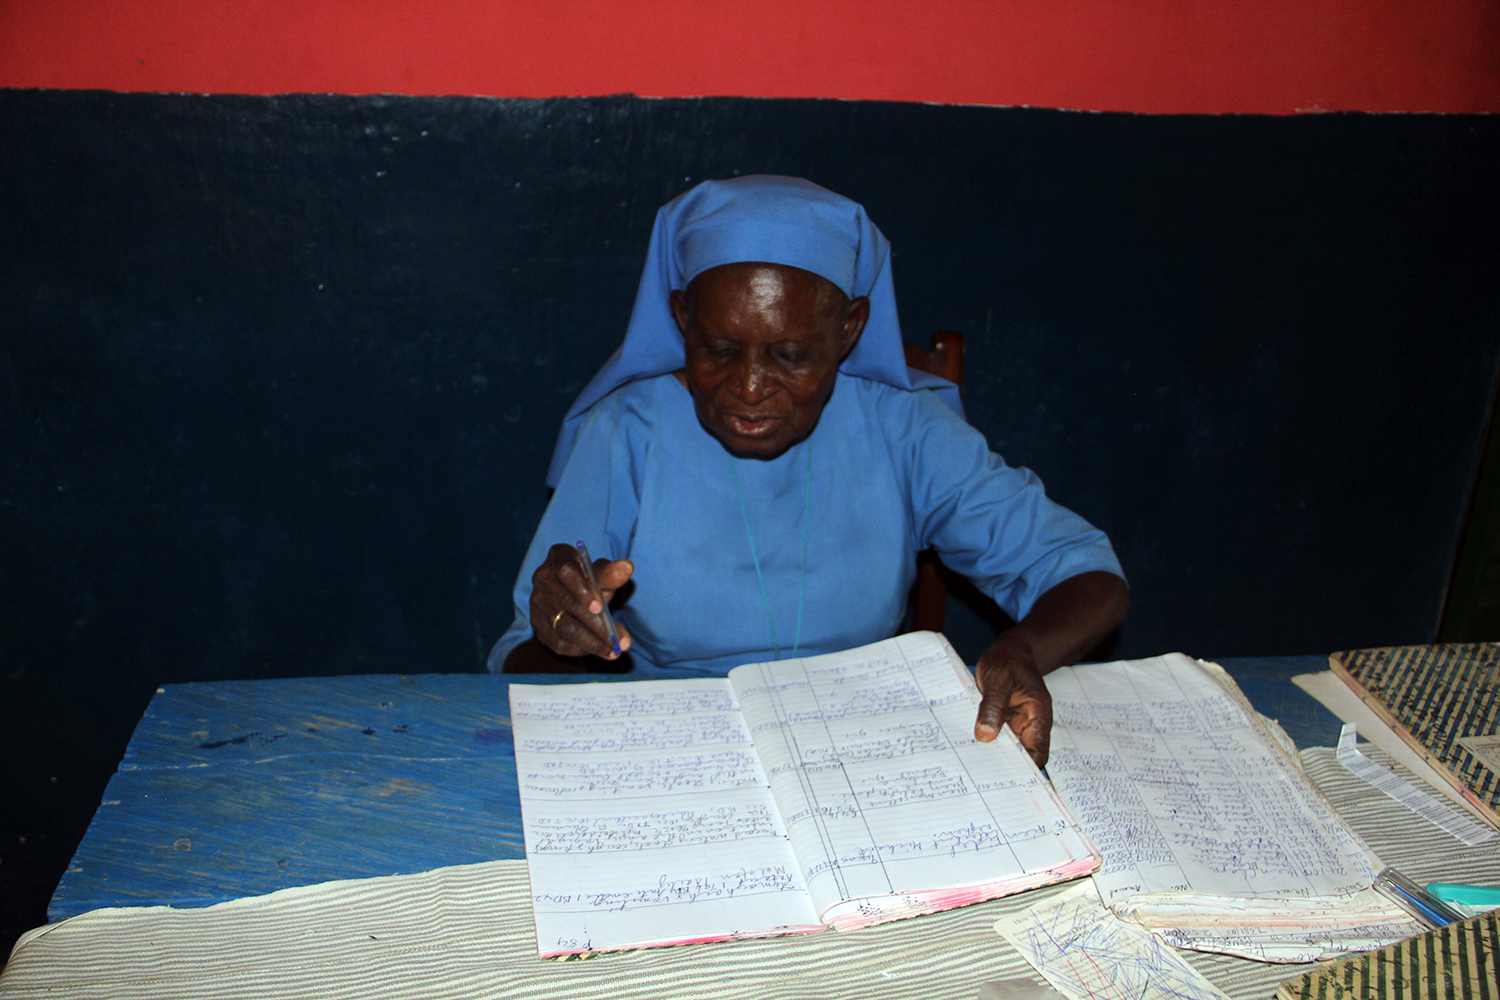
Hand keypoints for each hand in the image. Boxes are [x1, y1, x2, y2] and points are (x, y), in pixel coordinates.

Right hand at [529, 543, 633, 659]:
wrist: (573, 595)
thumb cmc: (590, 581)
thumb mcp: (601, 574)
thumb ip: (611, 574)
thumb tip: (626, 567)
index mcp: (558, 557)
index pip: (566, 571)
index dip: (582, 589)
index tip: (600, 607)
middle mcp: (542, 578)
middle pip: (568, 604)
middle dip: (597, 625)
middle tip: (620, 641)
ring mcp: (537, 603)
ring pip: (565, 627)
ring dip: (592, 642)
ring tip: (614, 651)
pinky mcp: (537, 625)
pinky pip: (558, 641)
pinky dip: (580, 649)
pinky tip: (598, 651)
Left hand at [974, 633, 1052, 767]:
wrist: (1010, 650)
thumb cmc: (1007, 660)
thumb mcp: (998, 679)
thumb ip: (993, 706)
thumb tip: (986, 735)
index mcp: (1038, 714)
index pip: (1038, 751)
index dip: (1026, 769)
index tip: (1006, 779)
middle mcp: (1031, 723)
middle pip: (1023, 756)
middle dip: (1006, 766)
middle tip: (982, 775)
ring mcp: (1018, 724)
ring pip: (1009, 749)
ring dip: (994, 756)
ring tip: (973, 766)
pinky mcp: (1004, 722)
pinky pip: (998, 738)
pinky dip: (987, 743)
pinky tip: (970, 749)